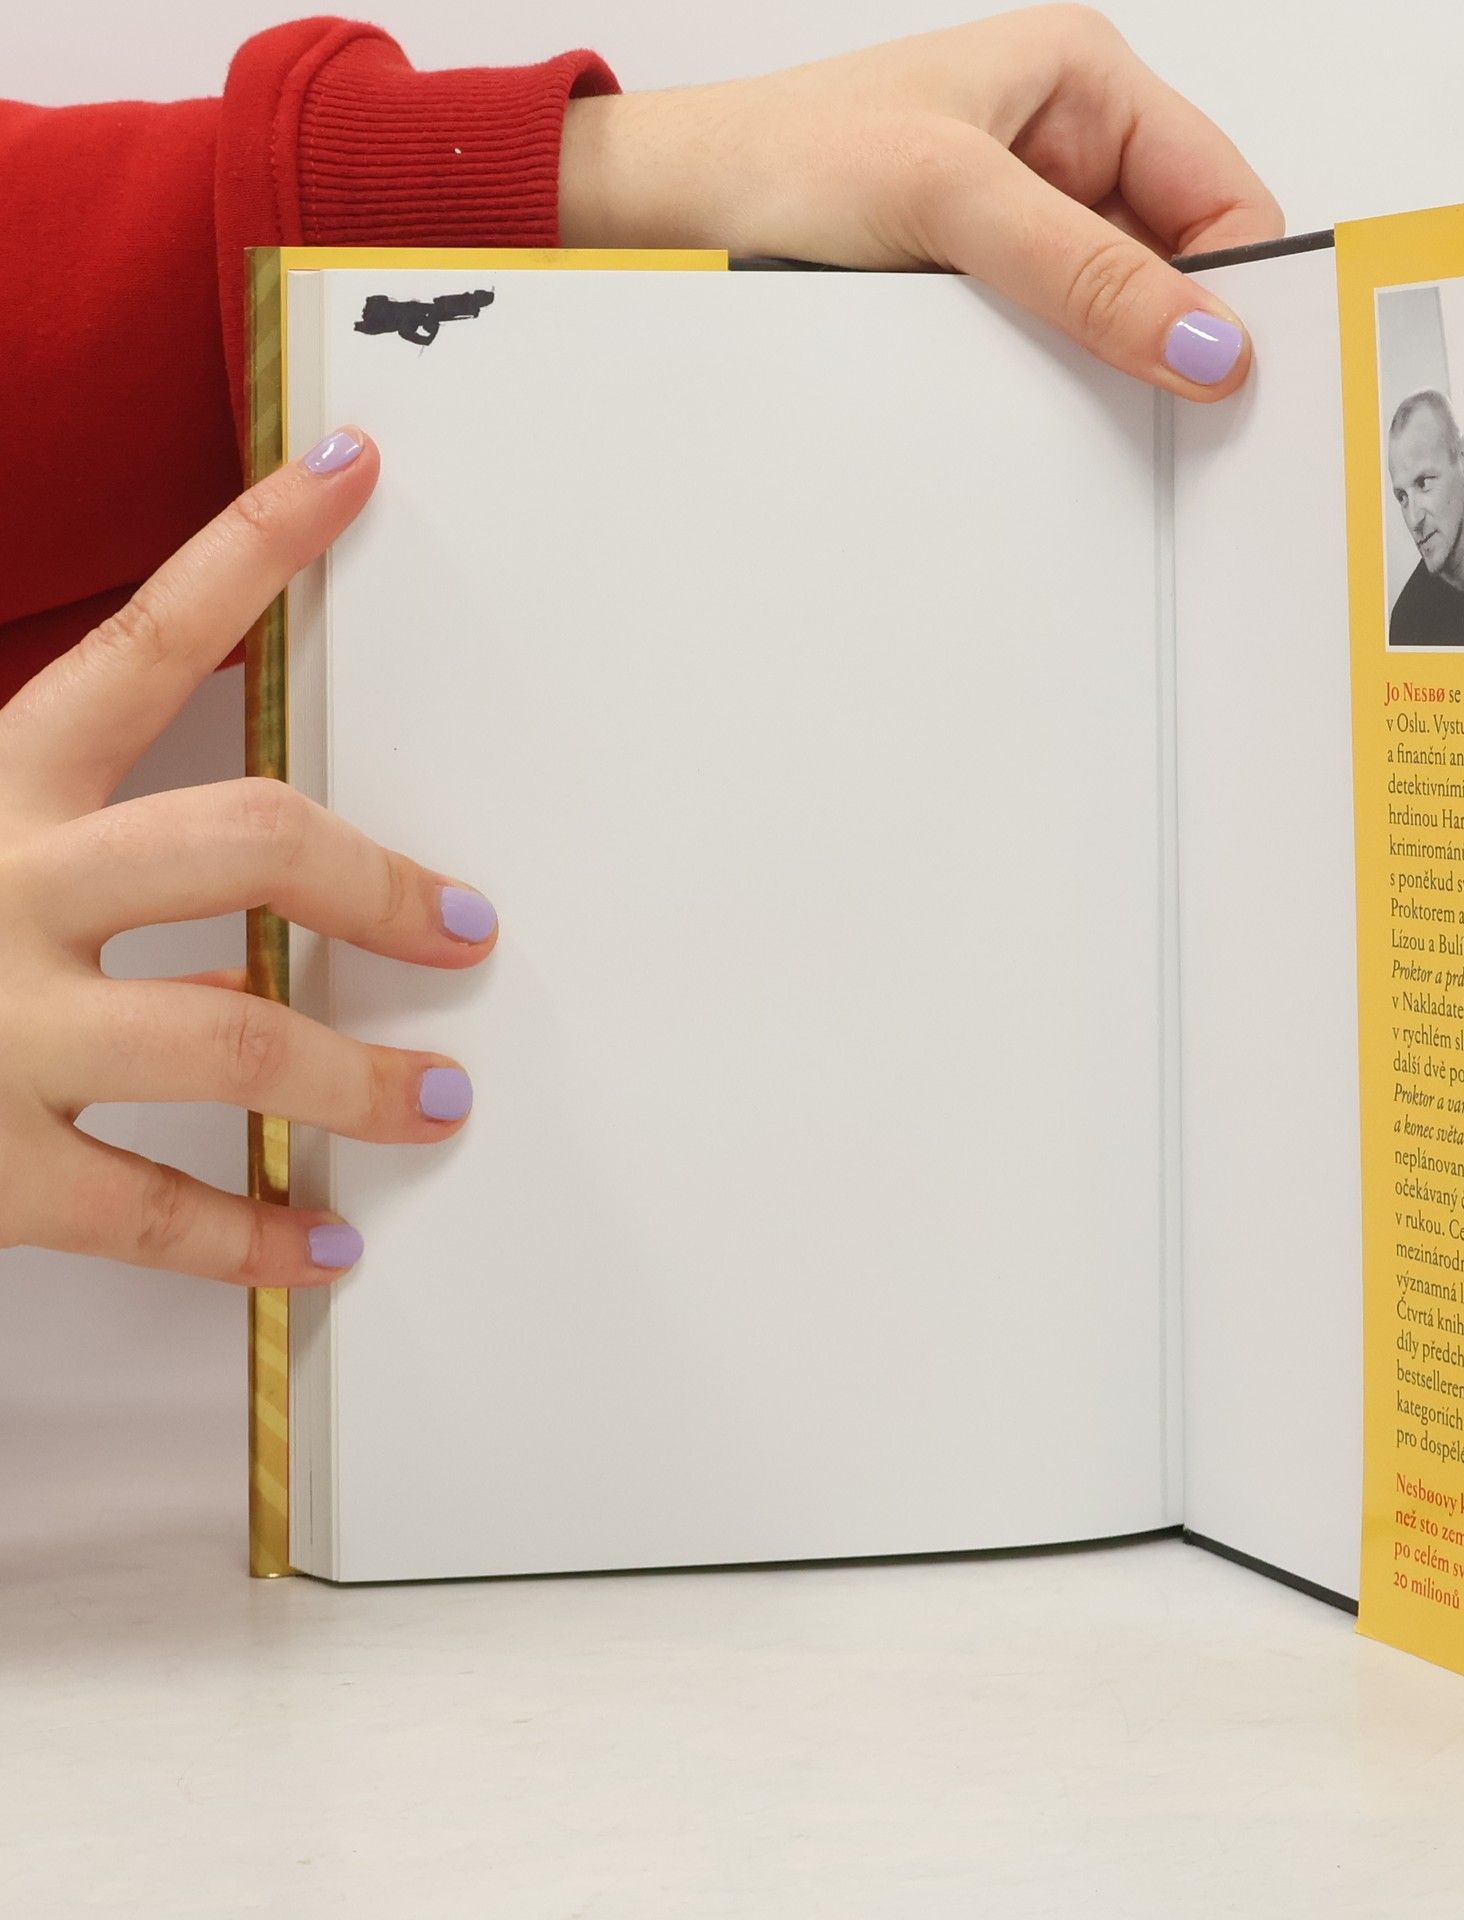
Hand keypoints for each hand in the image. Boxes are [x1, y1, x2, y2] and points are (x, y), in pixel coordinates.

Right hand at [0, 431, 496, 1287]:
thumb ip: (88, 851)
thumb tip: (248, 901)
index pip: (142, 640)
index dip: (253, 548)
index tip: (350, 473)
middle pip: (241, 843)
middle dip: (374, 882)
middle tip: (463, 926)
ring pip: (229, 1038)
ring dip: (356, 1078)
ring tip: (437, 1101)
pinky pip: (155, 1210)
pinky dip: (255, 1239)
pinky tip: (326, 1244)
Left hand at [559, 5, 1280, 398]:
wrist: (674, 213)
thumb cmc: (783, 160)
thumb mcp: (949, 202)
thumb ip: (1084, 273)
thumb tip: (1207, 343)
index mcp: (1085, 82)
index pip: (1222, 197)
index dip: (1238, 289)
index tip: (1234, 380)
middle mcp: (1069, 148)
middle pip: (1181, 265)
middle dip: (1176, 337)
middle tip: (1173, 417)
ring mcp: (1029, 223)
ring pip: (1122, 315)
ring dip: (1112, 366)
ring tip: (1082, 404)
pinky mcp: (989, 287)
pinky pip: (1061, 345)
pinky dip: (1063, 384)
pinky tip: (1040, 406)